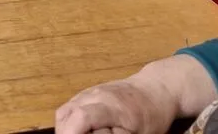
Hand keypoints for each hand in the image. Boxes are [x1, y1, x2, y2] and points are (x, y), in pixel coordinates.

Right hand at [56, 76, 174, 133]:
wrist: (154, 88)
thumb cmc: (152, 114)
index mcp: (111, 106)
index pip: (82, 117)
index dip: (72, 133)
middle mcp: (94, 95)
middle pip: (66, 117)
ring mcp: (86, 93)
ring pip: (63, 114)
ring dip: (67, 130)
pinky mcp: (83, 95)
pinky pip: (67, 111)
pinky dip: (69, 124)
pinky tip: (81, 132)